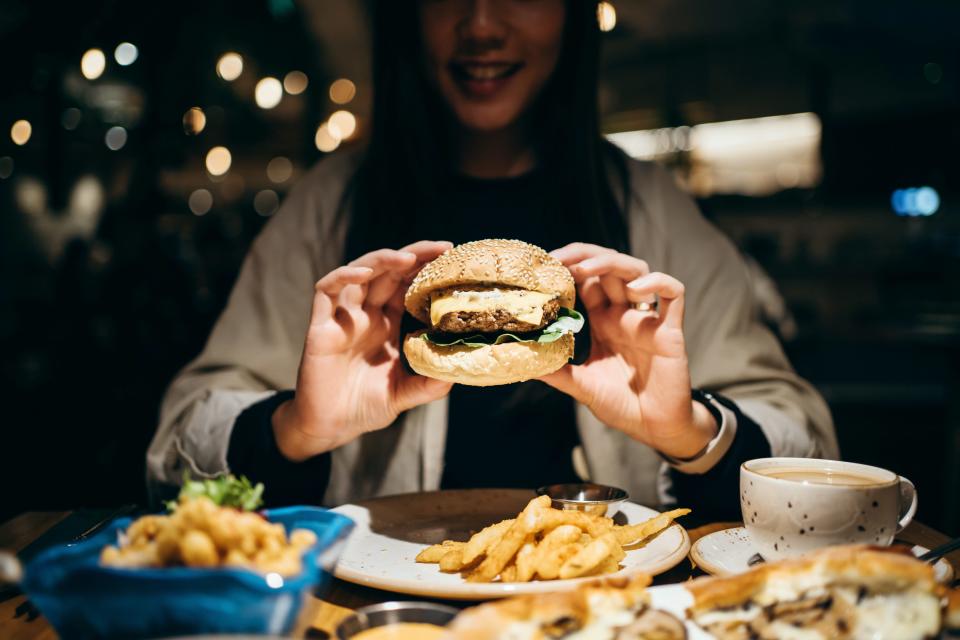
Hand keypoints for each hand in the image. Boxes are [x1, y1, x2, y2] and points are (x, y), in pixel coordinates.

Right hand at [273, 241, 453, 460]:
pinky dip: (343, 276)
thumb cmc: (363, 408)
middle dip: (414, 256)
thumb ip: (428, 385)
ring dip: (383, 260)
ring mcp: (341, 318)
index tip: (452, 260)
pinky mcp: (320, 327)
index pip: (407, 286)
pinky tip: (363, 275)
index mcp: (385, 325)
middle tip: (442, 248)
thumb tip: (457, 374)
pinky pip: (325, 290)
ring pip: (360, 273)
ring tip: (408, 258)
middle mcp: (364, 315)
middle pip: (388, 272)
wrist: (328, 427)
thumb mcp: (403, 395)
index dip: (426, 270)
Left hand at [539, 243, 717, 458]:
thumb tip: (521, 361)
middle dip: (584, 256)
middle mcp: (624, 315)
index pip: (585, 281)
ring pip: (637, 271)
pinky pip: (673, 293)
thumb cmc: (622, 405)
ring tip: (586, 269)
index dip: (568, 269)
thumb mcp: (581, 386)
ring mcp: (647, 319)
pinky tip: (635, 291)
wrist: (655, 428)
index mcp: (603, 322)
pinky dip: (657, 283)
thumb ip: (556, 371)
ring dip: (612, 263)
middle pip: (608, 267)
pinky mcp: (670, 330)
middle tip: (559, 259)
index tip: (544, 267)